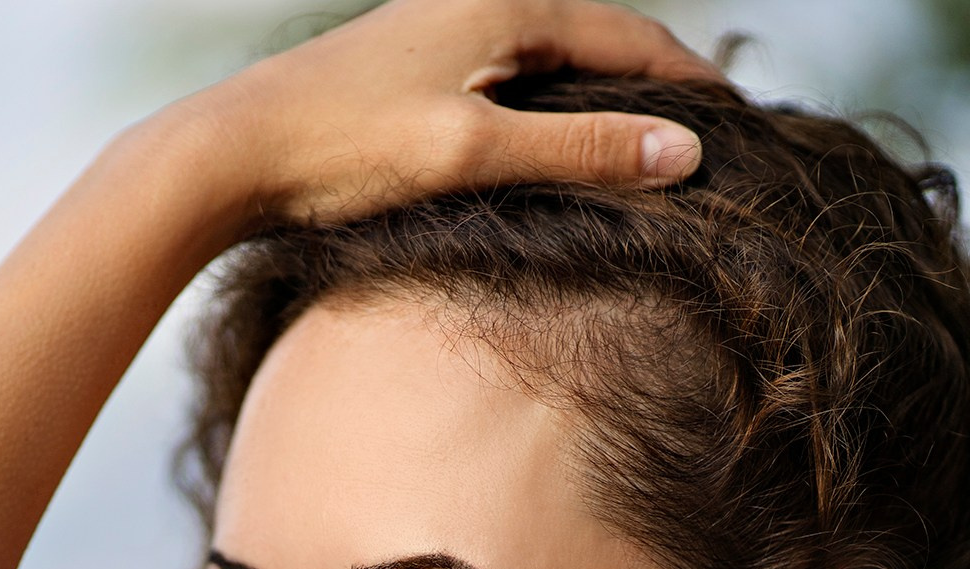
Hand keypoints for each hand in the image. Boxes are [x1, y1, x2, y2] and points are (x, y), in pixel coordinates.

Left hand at [175, 0, 719, 229]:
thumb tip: (683, 150)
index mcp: (503, 3)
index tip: (738, 122)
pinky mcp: (412, 61)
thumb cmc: (343, 149)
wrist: (232, 152)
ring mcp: (440, 26)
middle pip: (595, 37)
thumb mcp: (473, 152)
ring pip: (551, 54)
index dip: (686, 82)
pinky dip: (552, 101)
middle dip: (652, 80)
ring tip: (644, 138)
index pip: (629, 38)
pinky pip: (510, 70)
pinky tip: (555, 138)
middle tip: (704, 130)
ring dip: (601, 92)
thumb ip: (579, 152)